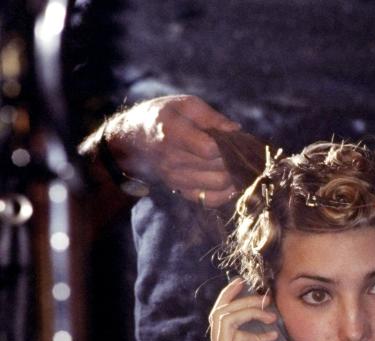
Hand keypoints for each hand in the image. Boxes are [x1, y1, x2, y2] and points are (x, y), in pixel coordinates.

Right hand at [103, 95, 240, 206]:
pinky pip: (210, 200)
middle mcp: (172, 161)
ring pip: (219, 185)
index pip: (209, 149)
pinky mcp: (181, 191)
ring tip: (236, 163)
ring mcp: (176, 179)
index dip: (226, 144)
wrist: (134, 139)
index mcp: (172, 134)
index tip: (231, 137)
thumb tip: (236, 131)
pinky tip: (230, 180)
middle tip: (240, 151)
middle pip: (218, 168)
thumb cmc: (164, 117)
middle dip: (235, 159)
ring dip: (234, 175)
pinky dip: (226, 193)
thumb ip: (211, 117)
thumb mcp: (185, 105)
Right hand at [208, 279, 280, 340]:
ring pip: (226, 321)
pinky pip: (239, 340)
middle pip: (219, 313)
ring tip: (271, 315)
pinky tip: (273, 336)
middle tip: (265, 298)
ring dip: (250, 312)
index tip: (243, 282)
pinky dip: (257, 333)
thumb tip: (279, 336)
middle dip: (242, 299)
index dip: (228, 296)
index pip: (218, 317)